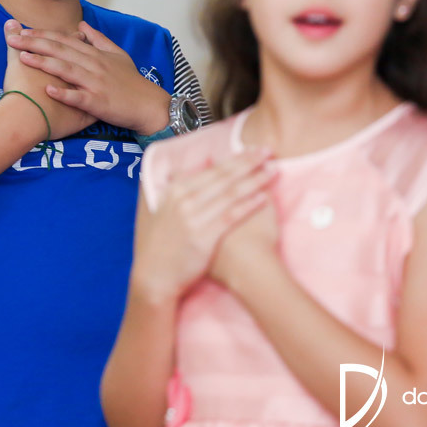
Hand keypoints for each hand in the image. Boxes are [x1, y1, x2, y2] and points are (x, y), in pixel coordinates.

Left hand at [6, 21, 171, 134]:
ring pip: (66, 69)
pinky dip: (63, 93)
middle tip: (13, 38)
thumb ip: (98, 39)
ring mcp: (96, 83)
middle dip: (35, 43)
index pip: (65, 39)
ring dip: (44, 63)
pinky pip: (78, 97)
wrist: (148, 105)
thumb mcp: (117, 55)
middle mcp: (94, 65)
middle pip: (61, 50)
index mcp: (95, 54)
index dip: (43, 34)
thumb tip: (82, 24)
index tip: (22, 30)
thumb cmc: (132, 82)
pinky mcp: (98, 102)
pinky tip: (47, 89)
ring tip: (23, 58)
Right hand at [131, 148, 276, 302]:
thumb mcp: (161, 212)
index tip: (252, 150)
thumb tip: (182, 172)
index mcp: (175, 191)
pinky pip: (230, 216)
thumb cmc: (161, 246)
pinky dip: (247, 205)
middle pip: (223, 177)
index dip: (234, 158)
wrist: (154, 276)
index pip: (211, 169)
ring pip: (230, 193)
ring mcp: (193, 217)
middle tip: (267, 151)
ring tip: (272, 170)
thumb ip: (174, 191)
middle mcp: (183, 200)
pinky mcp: (203, 236)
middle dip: (248, 162)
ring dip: (254, 179)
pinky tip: (262, 197)